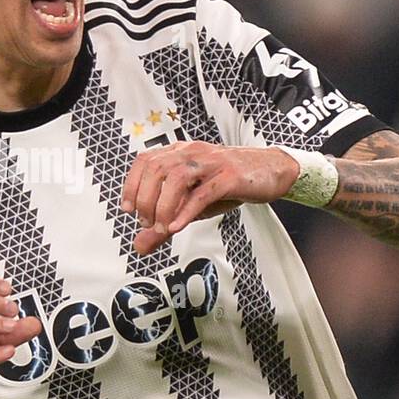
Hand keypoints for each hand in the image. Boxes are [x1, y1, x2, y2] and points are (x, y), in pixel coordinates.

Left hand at [120, 142, 299, 254]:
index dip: (131, 185)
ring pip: (176, 178)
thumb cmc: (228, 183)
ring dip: (163, 206)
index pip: (145, 161)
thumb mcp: (191, 204)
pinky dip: (186, 211)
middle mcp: (192, 153)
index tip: (127, 209)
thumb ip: (164, 223)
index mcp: (180, 153)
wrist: (271, 170)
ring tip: (163, 228)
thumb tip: (139, 246)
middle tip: (149, 223)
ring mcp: (212, 163)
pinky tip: (178, 226)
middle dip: (146, 200)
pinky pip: (203, 192)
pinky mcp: (230, 176)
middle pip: (156, 170)